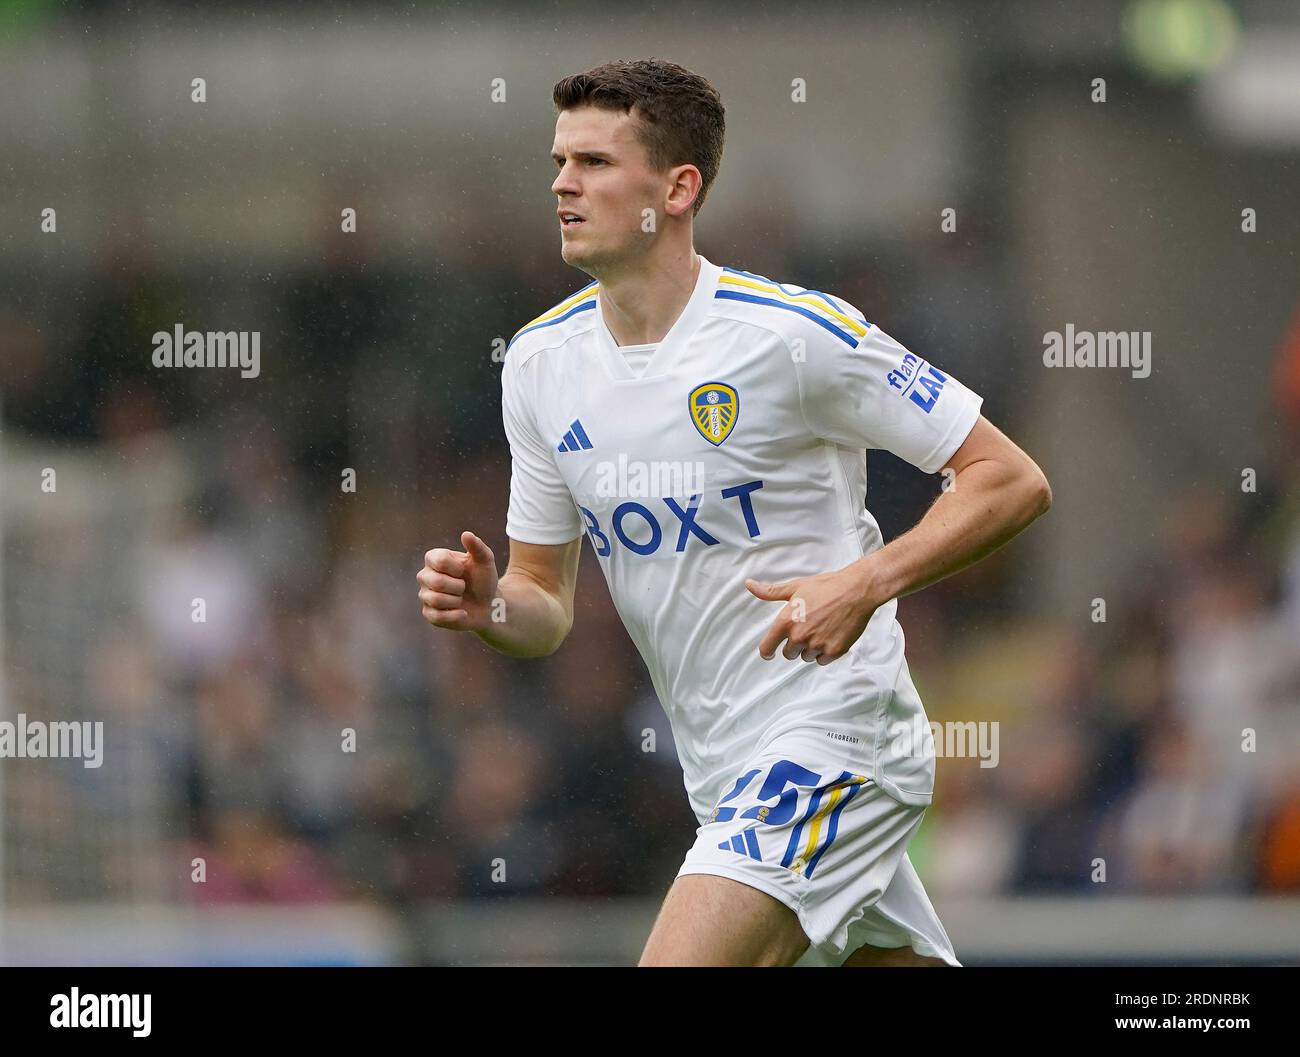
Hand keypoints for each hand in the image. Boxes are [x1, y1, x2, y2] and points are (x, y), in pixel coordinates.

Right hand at [417, 531, 499, 631]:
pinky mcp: (429, 614)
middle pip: (436, 582)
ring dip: (456, 601)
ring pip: (436, 600)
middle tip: (464, 587)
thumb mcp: (485, 562)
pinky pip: (436, 616)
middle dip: (458, 586)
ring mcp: (425, 595)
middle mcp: (425, 575)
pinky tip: (462, 612)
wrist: (489, 605)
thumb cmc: (483, 580)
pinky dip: (455, 615)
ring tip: (461, 599)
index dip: (456, 568)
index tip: (464, 571)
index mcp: (434, 558)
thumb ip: (478, 547)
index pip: (439, 560)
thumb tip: (466, 534)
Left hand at [745, 565, 879, 664]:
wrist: (856, 590)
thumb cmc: (826, 586)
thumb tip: (749, 584)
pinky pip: (822, 661)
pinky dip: (825, 652)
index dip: (767, 651)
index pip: (767, 648)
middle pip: (788, 654)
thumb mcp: (795, 587)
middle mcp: (799, 636)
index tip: (770, 652)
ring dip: (811, 648)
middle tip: (807, 628)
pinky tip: (831, 636)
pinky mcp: (834, 651)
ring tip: (822, 629)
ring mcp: (817, 645)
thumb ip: (770, 591)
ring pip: (806, 657)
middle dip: (795, 644)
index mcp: (786, 621)